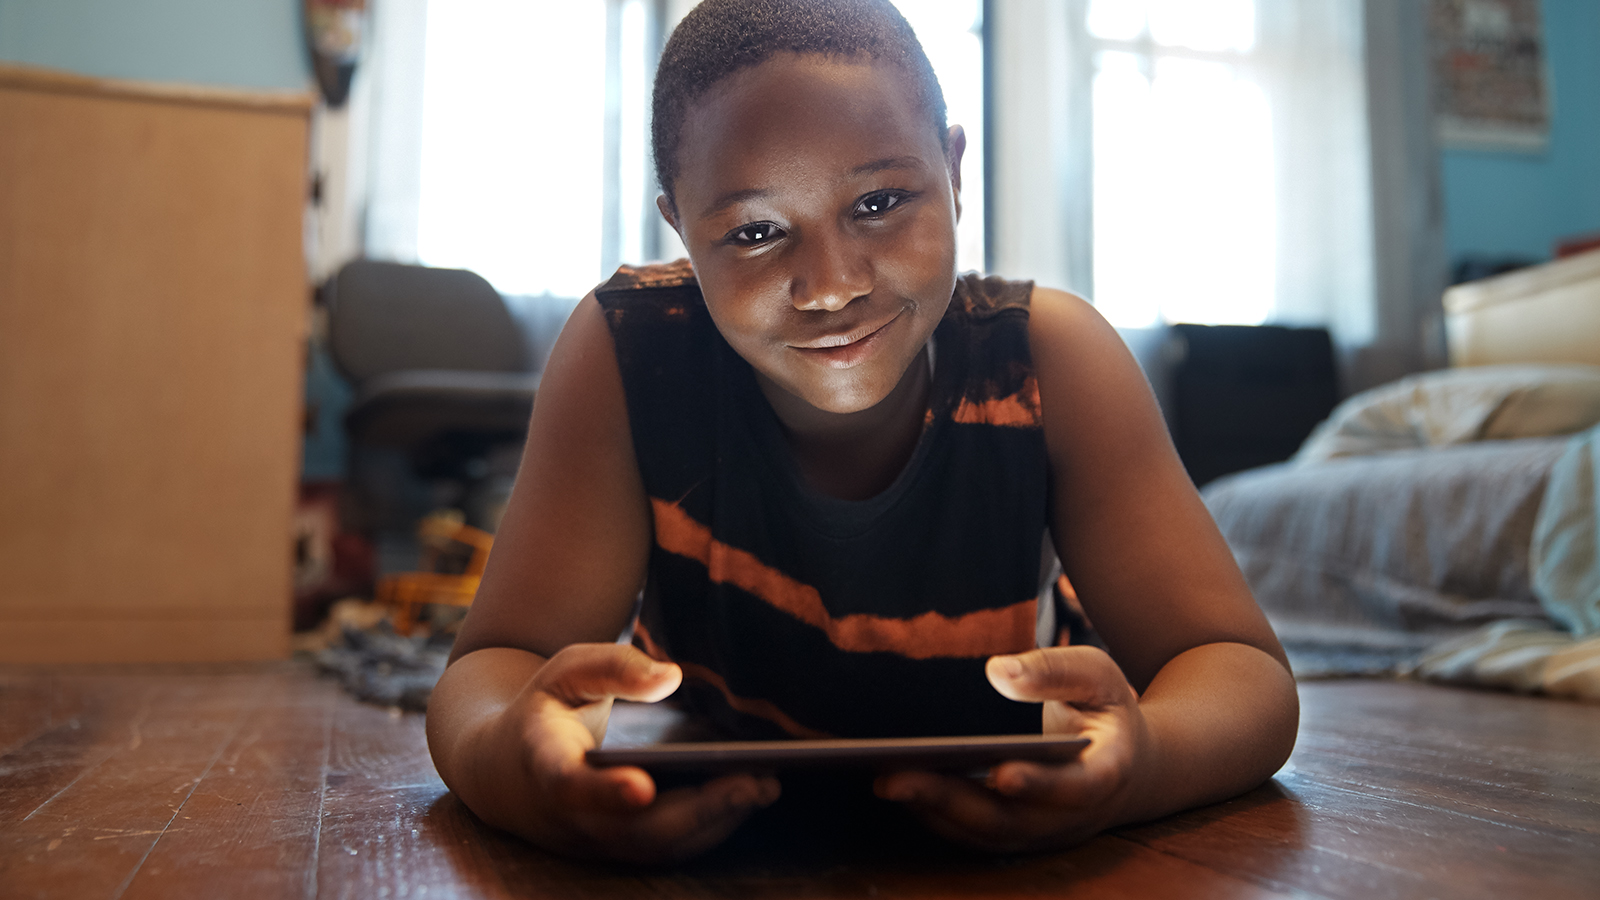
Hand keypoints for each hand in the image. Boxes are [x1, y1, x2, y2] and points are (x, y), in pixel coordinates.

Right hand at [486, 643, 780, 862]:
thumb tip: (671, 678)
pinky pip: (668, 848)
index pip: (569, 785)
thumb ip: (612, 667)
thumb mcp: (564, 671)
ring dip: (715, 821)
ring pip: (658, 846)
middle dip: (698, 809)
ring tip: (766, 784)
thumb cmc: (545, 710)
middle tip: (755, 781)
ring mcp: (595, 840)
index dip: (604, 792)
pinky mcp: (620, 849)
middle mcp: (568, 816)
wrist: (504, 770)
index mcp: (543, 763)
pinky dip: (712, 826)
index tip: (642, 785)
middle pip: (634, 828)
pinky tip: (751, 794)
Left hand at [873, 646, 1146, 852]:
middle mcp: (1070, 814)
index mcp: (1104, 772)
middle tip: (896, 776)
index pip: (1074, 787)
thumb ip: (1056, 670)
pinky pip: (971, 833)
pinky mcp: (1014, 832)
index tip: (1002, 772)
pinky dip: (933, 815)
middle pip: (1011, 819)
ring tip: (884, 779)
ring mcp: (1040, 830)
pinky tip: (897, 785)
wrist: (1129, 761)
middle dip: (951, 801)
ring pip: (984, 833)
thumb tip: (998, 672)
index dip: (1039, 785)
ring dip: (932, 811)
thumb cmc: (1104, 708)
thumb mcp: (1098, 676)